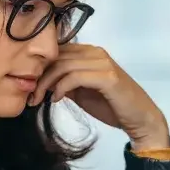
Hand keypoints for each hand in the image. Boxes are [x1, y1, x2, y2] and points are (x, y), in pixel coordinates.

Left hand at [29, 44, 169, 150]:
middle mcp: (95, 52)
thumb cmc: (112, 106)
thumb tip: (42, 81)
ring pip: (63, 65)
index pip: (57, 51)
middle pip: (57, 56)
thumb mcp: (82, 92)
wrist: (139, 118)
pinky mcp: (107, 76)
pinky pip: (75, 76)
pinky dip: (61, 88)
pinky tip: (56, 100)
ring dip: (46, 84)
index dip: (40, 68)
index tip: (29, 87)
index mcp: (89, 53)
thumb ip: (65, 83)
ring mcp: (102, 62)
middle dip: (39, 77)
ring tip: (39, 100)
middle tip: (30, 97)